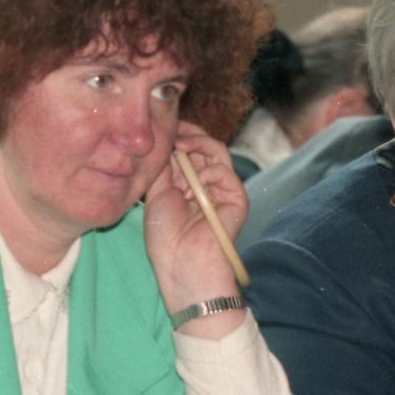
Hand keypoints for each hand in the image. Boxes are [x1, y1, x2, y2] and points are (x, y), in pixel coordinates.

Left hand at [143, 122, 247, 321]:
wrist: (183, 267)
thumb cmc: (166, 238)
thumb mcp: (156, 195)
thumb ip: (163, 167)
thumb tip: (166, 139)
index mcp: (188, 183)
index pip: (188, 150)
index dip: (178, 135)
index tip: (164, 126)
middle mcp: (207, 184)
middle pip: (203, 146)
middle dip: (187, 135)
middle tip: (173, 133)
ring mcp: (223, 190)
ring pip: (217, 152)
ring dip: (197, 147)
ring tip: (180, 151)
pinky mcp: (237, 198)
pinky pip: (224, 171)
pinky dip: (206, 173)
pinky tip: (191, 190)